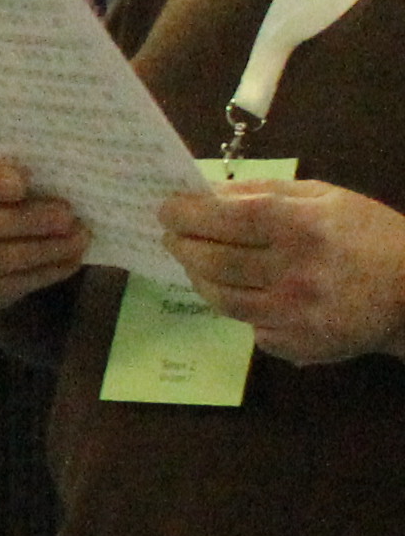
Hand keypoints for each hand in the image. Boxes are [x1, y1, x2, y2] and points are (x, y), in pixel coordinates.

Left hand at [160, 176, 404, 364]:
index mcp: (304, 227)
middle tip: (171, 236)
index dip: (188, 213)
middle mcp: (294, 272)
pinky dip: (235, 307)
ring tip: (194, 261)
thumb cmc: (370, 236)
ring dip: (198, 277)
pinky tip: (238, 292)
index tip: (166, 209)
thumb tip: (211, 191)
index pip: (227, 218)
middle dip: (182, 245)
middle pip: (214, 260)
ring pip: (220, 298)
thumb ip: (267, 192)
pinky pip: (247, 325)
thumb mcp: (328, 199)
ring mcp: (292, 313)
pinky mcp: (293, 343)